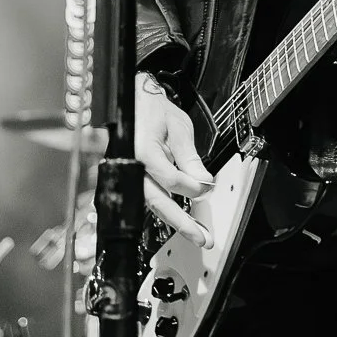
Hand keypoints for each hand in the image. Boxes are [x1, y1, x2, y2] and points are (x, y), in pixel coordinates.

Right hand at [134, 74, 213, 247]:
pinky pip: (148, 196)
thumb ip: (189, 157)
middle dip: (181, 222)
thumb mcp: (178, 127)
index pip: (171, 180)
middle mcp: (131, 165)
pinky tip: (181, 218)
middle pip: (156, 201)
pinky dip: (165, 208)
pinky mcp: (131, 176)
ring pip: (151, 203)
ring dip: (174, 220)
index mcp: (142, 150)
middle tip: (203, 237)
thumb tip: (203, 181)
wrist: (133, 99)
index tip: (208, 187)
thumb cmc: (152, 108)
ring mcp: (128, 172)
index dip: (192, 187)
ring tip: (196, 233)